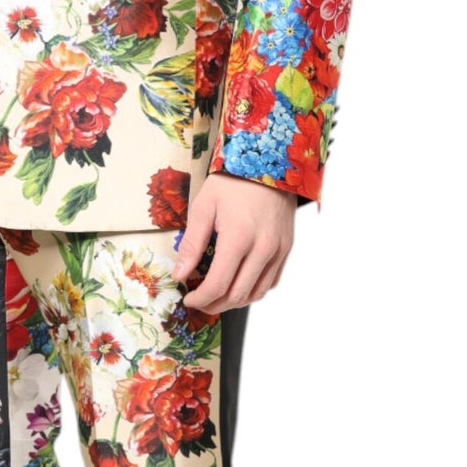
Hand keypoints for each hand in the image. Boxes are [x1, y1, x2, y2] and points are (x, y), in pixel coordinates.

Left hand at [172, 175, 294, 313]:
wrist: (270, 161)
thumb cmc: (233, 181)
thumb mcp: (204, 206)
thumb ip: (192, 244)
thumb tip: (180, 274)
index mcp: (238, 237)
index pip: (218, 284)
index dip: (201, 299)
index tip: (189, 299)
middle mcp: (263, 248)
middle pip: (238, 295)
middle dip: (214, 305)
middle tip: (200, 301)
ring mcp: (278, 250)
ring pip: (257, 293)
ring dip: (234, 302)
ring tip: (216, 297)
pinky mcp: (286, 248)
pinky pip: (271, 281)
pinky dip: (253, 290)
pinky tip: (238, 285)